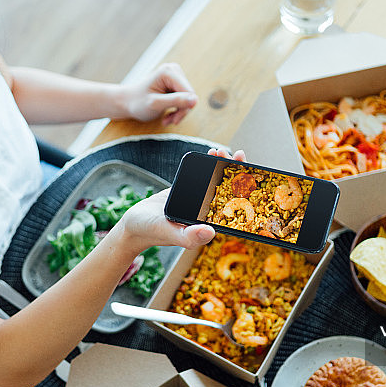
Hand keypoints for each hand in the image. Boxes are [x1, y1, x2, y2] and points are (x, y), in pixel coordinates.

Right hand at [117, 148, 246, 251]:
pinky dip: (209, 164)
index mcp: (210, 222)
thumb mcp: (170, 233)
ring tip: (223, 150)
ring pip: (217, 181)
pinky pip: (203, 176)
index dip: (245, 191)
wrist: (135, 224)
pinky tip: (213, 153)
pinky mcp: (190, 191)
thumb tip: (210, 232)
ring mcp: (199, 200)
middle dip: (236, 172)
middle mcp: (208, 211)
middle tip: (238, 155)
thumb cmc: (152, 232)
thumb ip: (188, 236)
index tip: (250, 175)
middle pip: (229, 190)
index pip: (234, 206)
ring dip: (223, 165)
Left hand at [122, 63, 197, 124]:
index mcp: (169, 72)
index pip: (189, 93)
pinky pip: (184, 99)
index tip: (173, 120)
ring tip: (167, 119)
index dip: (184, 109)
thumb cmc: (137, 103)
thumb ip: (175, 101)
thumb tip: (195, 100)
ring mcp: (175, 76)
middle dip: (181, 111)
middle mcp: (174, 70)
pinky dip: (177, 109)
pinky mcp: (175, 83)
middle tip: (169, 121)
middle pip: (190, 96)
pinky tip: (168, 115)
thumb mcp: (155, 104)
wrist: (127, 102)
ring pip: (188, 99)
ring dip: (179, 112)